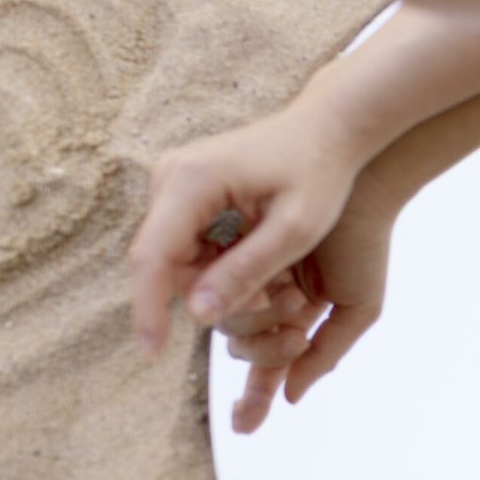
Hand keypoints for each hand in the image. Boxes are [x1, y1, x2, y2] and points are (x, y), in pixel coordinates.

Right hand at [128, 106, 371, 352]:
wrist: (330, 128)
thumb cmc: (321, 173)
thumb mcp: (294, 229)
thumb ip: (247, 270)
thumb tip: (198, 316)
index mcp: (192, 181)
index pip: (152, 257)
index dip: (149, 308)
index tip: (151, 351)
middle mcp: (172, 177)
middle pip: (162, 261)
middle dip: (204, 295)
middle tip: (268, 303)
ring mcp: (176, 183)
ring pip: (176, 258)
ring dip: (216, 283)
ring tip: (277, 287)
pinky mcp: (188, 192)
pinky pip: (190, 244)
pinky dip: (220, 267)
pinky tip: (265, 271)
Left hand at [215, 179, 398, 431]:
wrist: (357, 189)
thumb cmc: (363, 246)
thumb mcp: (357, 309)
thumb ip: (326, 355)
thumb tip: (291, 398)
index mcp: (293, 316)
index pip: (265, 367)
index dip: (253, 398)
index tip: (242, 425)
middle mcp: (266, 299)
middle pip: (244, 349)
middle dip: (265, 353)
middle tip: (298, 333)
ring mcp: (249, 274)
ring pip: (231, 325)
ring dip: (257, 326)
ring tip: (295, 299)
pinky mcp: (234, 250)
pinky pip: (219, 289)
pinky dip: (233, 304)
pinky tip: (258, 304)